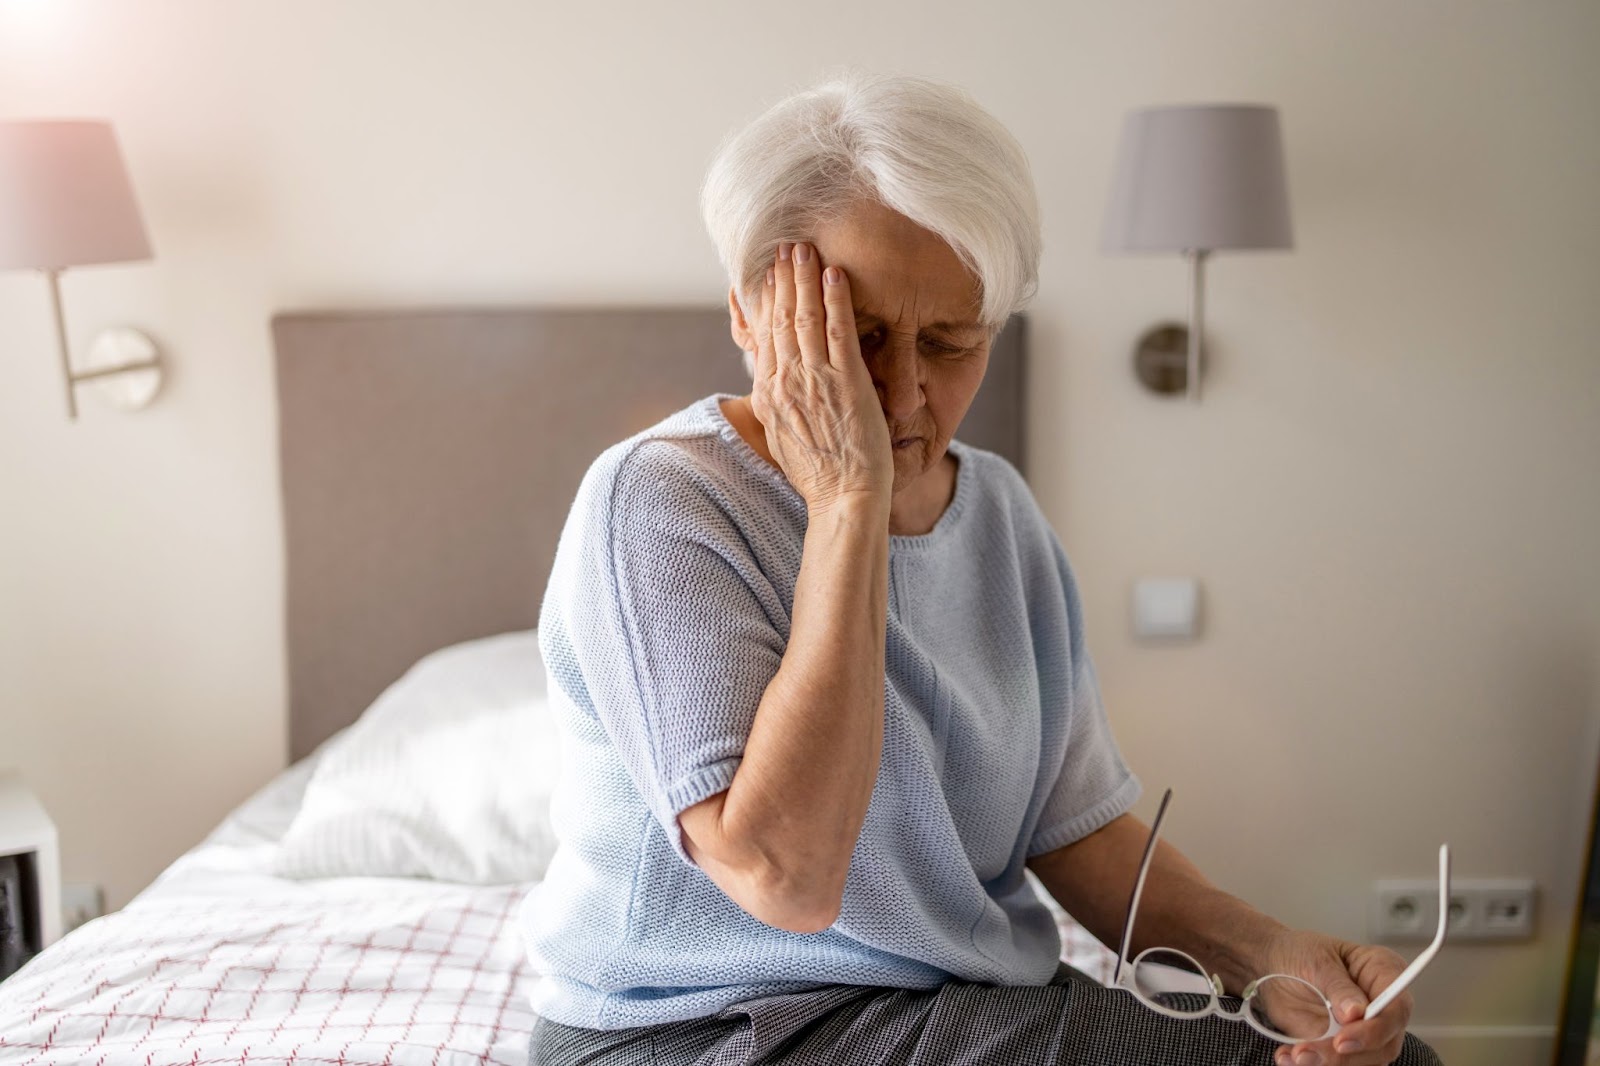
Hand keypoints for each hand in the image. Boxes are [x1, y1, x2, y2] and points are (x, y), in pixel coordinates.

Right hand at [748, 241, 892, 513]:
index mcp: (771, 394)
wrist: (844, 499)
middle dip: (781, 279)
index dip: (765, 300)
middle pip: (780, 319)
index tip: (767, 275)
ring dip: (804, 278)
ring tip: (804, 248)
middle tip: (783, 247)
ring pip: (805, 318)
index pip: (764, 336)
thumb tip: (770, 388)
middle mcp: (787, 382)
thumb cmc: (821, 475)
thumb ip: (777, 405)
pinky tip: (835, 274)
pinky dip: (835, 299)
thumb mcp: (784, 437)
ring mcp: (815, 380)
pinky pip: (839, 331)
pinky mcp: (846, 382)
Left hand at [1254, 929, 1412, 1065]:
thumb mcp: (1316, 961)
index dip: (1374, 1031)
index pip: (1396, 1010)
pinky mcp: (1346, 1047)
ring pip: (1365, 1062)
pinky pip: (1341, 1065)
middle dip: (1346, 1056)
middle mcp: (1382, 1006)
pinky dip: (1315, 1065)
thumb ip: (1338, 987)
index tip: (1342, 1041)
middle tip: (1306, 1053)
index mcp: (1383, 972)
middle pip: (1384, 1045)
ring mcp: (1366, 1030)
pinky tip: (1289, 1057)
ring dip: (1329, 1064)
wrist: (1272, 965)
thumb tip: (1357, 1013)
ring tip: (1294, 1054)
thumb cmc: (1300, 952)